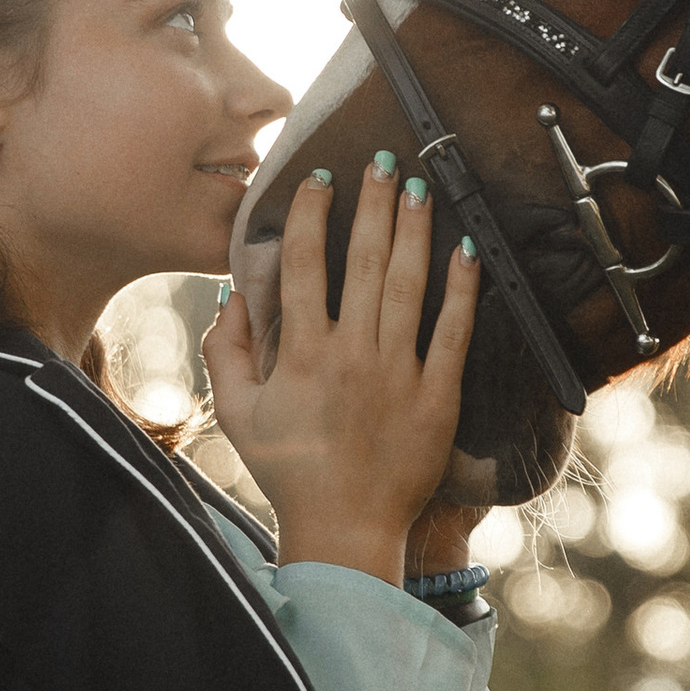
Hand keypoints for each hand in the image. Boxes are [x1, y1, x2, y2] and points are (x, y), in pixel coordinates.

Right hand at [203, 156, 481, 584]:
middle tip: (380, 162)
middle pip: (363, 262)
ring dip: (414, 231)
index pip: (301, 267)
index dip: (308, 215)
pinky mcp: (437, 396)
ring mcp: (398, 374)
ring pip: (408, 286)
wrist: (345, 528)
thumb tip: (231, 297)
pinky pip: (453, 332)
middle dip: (372, 205)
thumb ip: (225, 351)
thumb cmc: (288, 471)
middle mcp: (351, 355)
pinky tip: (464, 251)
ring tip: (418, 189)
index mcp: (301, 356)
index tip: (317, 180)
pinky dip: (462, 290)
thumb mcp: (238, 413)